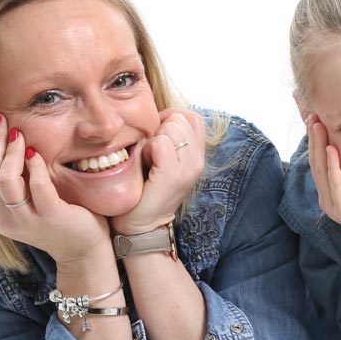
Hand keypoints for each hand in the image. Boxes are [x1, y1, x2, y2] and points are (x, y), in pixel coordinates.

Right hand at [0, 114, 108, 264]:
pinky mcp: (50, 217)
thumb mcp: (31, 200)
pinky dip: (36, 166)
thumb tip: (8, 141)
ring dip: (11, 153)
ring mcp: (25, 221)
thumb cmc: (59, 218)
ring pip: (5, 180)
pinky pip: (37, 186)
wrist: (84, 249)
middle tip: (3, 120)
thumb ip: (18, 180)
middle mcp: (4, 220)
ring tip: (20, 135)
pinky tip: (37, 153)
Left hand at [111, 109, 205, 235]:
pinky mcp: (174, 175)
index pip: (191, 116)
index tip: (156, 139)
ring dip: (153, 139)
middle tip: (151, 154)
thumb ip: (166, 137)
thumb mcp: (162, 159)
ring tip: (149, 161)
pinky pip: (161, 143)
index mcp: (197, 155)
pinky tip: (146, 166)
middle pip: (180, 117)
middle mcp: (199, 160)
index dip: (169, 119)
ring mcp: (189, 168)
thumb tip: (154, 114)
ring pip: (171, 126)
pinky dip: (148, 150)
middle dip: (160, 129)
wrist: (142, 226)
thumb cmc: (144, 189)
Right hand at [306, 114, 340, 256]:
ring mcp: (332, 204)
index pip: (318, 154)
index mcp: (331, 186)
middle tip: (309, 109)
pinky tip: (332, 149)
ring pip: (321, 169)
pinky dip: (333, 167)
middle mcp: (327, 194)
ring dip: (318, 145)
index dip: (313, 132)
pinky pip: (336, 185)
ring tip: (316, 123)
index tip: (310, 108)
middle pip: (315, 158)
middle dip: (312, 134)